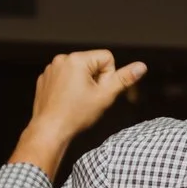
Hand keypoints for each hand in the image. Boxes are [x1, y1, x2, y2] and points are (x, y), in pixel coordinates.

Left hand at [12, 51, 146, 178]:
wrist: (50, 129)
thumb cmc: (75, 114)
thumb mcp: (106, 95)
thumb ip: (124, 78)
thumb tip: (141, 66)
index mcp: (77, 60)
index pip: (107, 58)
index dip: (108, 76)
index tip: (98, 90)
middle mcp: (62, 59)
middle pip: (93, 63)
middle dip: (95, 79)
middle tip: (89, 97)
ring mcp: (51, 68)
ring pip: (79, 70)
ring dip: (83, 82)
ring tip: (77, 99)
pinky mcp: (45, 78)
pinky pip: (65, 76)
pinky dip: (69, 86)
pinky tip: (67, 100)